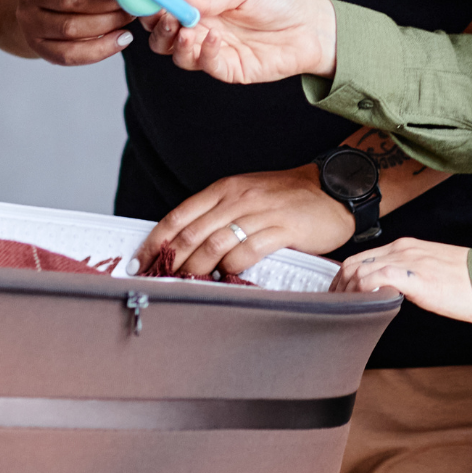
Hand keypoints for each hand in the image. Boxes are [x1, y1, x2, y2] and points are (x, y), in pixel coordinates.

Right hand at [15, 0, 134, 64]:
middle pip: (66, 0)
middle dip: (106, 4)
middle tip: (132, 3)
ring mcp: (28, 18)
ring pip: (69, 29)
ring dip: (106, 25)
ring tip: (128, 17)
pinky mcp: (35, 43)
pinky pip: (67, 54)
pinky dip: (99, 50)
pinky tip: (121, 39)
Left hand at [139, 166, 353, 278]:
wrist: (331, 189)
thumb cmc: (285, 197)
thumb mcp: (245, 195)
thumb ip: (217, 214)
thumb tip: (184, 243)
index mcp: (224, 188)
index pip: (180, 215)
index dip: (156, 240)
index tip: (140, 261)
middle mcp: (238, 197)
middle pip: (193, 233)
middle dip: (172, 261)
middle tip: (159, 281)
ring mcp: (260, 212)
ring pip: (216, 244)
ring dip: (198, 268)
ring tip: (189, 283)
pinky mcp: (283, 229)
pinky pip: (249, 251)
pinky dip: (233, 267)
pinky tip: (226, 276)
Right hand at [147, 0, 337, 83]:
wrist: (313, 27)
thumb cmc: (281, 4)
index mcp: (203, 11)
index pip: (167, 12)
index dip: (153, 7)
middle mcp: (204, 33)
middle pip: (164, 39)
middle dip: (157, 28)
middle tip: (163, 17)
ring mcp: (216, 53)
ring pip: (179, 56)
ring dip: (176, 42)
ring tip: (186, 29)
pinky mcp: (231, 70)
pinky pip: (208, 66)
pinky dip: (204, 53)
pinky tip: (213, 37)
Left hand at [329, 239, 471, 325]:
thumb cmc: (470, 281)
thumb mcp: (433, 271)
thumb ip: (410, 275)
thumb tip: (394, 291)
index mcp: (407, 247)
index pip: (362, 257)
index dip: (344, 276)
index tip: (339, 294)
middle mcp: (403, 249)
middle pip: (354, 262)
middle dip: (338, 285)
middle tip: (333, 305)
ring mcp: (408, 261)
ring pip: (359, 270)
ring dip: (346, 292)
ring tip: (344, 309)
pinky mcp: (414, 277)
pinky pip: (376, 279)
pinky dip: (362, 291)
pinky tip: (361, 304)